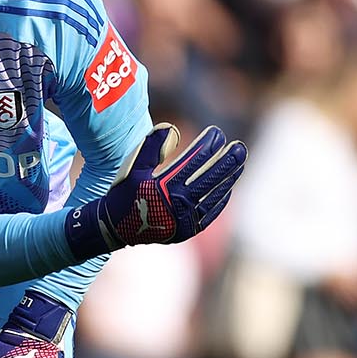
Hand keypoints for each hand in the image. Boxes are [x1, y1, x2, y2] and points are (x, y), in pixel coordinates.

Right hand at [64, 124, 245, 257]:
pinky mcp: (186, 231)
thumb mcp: (133, 167)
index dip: (207, 145)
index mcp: (164, 186)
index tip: (217, 133)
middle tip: (240, 147)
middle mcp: (177, 205)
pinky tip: (228, 187)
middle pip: (209, 179)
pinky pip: (209, 214)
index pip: (193, 161)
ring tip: (240, 163)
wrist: (115, 227)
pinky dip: (220, 200)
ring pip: (214, 196)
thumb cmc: (124, 192)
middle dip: (227, 161)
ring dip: (228, 179)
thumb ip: (151, 146)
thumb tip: (170, 126)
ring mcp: (184, 220)